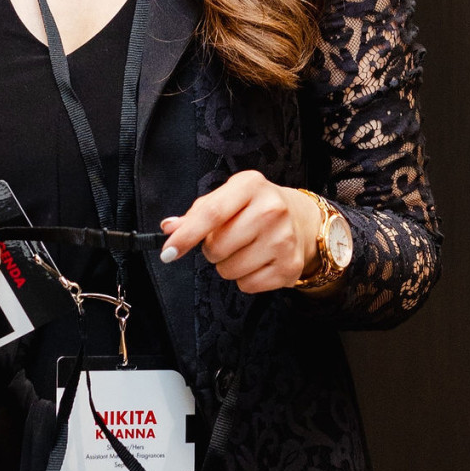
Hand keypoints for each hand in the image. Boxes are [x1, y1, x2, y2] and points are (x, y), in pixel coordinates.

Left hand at [158, 172, 321, 294]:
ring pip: (229, 270)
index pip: (211, 213)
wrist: (301, 220)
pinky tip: (258, 261)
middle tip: (227, 239)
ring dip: (228, 265)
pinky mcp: (290, 266)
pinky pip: (247, 285)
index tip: (168, 253)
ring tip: (245, 249)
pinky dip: (245, 278)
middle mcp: (272, 210)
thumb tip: (170, 228)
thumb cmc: (256, 207)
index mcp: (251, 185)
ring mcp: (283, 239)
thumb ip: (197, 213)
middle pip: (217, 247)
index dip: (186, 236)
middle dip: (212, 249)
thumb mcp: (228, 198)